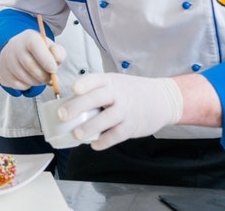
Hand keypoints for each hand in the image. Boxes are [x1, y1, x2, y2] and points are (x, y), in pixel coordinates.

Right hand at [0, 29, 65, 90]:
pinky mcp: (3, 72)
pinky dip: (27, 85)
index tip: (53, 69)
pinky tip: (30, 79)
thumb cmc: (37, 50)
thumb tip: (56, 58)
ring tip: (40, 77)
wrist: (17, 51)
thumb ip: (58, 52)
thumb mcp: (50, 47)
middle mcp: (15, 47)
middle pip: (31, 66)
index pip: (36, 47)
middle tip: (49, 77)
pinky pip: (18, 85)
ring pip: (25, 78)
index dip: (47, 61)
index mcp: (29, 37)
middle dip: (44, 76)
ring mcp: (7, 60)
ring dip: (37, 82)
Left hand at [59, 73, 183, 150]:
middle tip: (62, 115)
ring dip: (90, 127)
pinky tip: (94, 145)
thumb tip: (67, 106)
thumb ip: (95, 92)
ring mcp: (126, 110)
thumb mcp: (114, 84)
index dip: (85, 83)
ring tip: (76, 134)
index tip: (74, 89)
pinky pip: (117, 135)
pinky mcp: (132, 126)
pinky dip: (105, 141)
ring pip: (106, 118)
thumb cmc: (130, 92)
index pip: (96, 79)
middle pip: (97, 98)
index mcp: (110, 81)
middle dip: (78, 106)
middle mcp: (118, 94)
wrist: (162, 98)